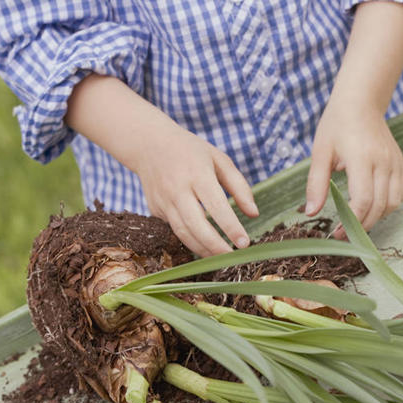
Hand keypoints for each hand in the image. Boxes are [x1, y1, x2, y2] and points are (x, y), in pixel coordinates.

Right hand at [134, 111, 258, 256]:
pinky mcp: (155, 210)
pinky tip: (205, 247)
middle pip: (196, 225)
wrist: (148, 144)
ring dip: (203, 250)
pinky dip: (191, 242)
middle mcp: (177, 189)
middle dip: (215, 246)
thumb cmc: (191, 151)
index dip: (231, 227)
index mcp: (197, 173)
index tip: (244, 243)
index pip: (216, 206)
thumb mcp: (219, 160)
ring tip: (220, 258)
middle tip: (232, 257)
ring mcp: (163, 201)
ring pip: (183, 233)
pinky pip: (175, 230)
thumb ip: (239, 186)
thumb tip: (254, 214)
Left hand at [305, 95, 402, 238]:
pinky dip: (387, 206)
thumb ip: (316, 184)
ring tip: (358, 222)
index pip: (362, 200)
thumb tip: (311, 213)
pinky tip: (371, 208)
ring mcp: (394, 163)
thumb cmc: (336, 126)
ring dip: (376, 218)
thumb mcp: (320, 153)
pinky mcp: (400, 164)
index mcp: (361, 158)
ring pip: (393, 203)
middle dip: (362, 226)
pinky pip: (399, 193)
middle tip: (344, 234)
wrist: (361, 102)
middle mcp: (382, 162)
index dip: (351, 222)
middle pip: (378, 206)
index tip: (337, 233)